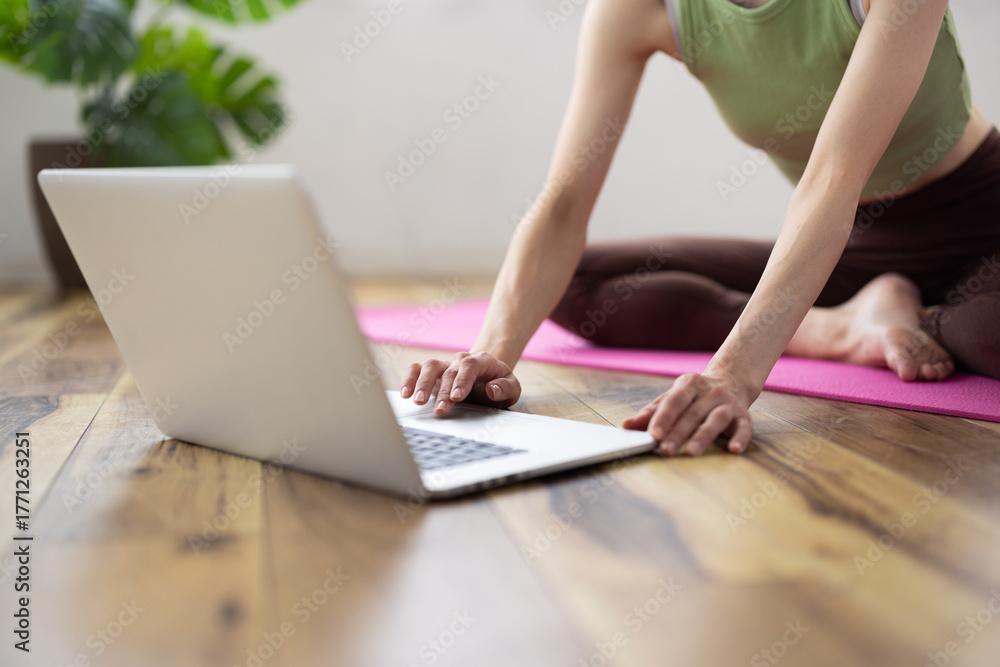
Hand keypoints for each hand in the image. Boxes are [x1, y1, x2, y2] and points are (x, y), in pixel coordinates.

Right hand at [400, 351, 520, 414]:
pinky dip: (409, 379)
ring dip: (423, 383)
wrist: (485, 375)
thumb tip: (492, 389)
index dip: (462, 380)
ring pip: (430, 366)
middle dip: (444, 391)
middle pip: (449, 371)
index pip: (469, 366)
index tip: (457, 397)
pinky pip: (417, 369)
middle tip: (441, 410)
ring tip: (418, 400)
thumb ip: (505, 388)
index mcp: (481, 361)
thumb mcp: (512, 387)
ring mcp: (444, 365)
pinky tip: (405, 393)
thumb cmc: (498, 383)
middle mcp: (459, 361)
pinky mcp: (432, 372)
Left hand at [622, 372, 753, 455]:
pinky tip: (733, 450)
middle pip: (693, 413)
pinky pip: (744, 428)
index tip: (652, 435)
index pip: (674, 401)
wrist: (732, 381)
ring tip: (691, 452)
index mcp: (689, 384)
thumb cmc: (693, 397)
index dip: (663, 418)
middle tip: (665, 450)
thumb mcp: (672, 398)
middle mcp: (711, 392)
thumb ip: (651, 413)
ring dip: (703, 436)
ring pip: (716, 419)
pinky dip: (741, 438)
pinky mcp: (744, 416)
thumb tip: (626, 426)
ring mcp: (729, 403)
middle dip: (678, 433)